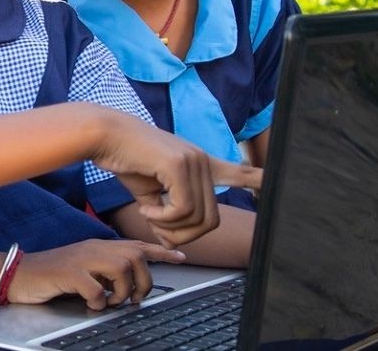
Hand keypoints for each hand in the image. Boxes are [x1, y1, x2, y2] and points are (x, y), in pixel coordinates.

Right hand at [7, 239, 186, 309]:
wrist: (20, 273)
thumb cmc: (53, 274)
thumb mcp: (85, 267)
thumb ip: (106, 270)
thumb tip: (128, 285)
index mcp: (100, 246)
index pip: (137, 244)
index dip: (161, 252)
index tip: (180, 258)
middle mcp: (94, 248)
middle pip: (135, 256)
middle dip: (142, 281)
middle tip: (133, 299)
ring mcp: (81, 259)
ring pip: (121, 269)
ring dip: (122, 292)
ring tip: (111, 303)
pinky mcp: (68, 274)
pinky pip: (95, 288)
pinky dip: (99, 302)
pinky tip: (91, 305)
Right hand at [91, 110, 262, 247]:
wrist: (106, 135)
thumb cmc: (125, 160)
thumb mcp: (149, 194)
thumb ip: (164, 217)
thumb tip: (169, 241)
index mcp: (198, 164)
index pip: (237, 172)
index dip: (255, 180)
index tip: (271, 183)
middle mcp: (202, 160)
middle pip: (211, 220)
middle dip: (185, 235)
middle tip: (159, 231)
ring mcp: (193, 161)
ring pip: (197, 217)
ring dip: (170, 227)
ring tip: (148, 215)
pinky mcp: (179, 165)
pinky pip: (181, 210)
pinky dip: (162, 219)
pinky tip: (146, 208)